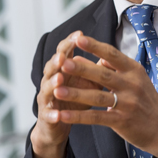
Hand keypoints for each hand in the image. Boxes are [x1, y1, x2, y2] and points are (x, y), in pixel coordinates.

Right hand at [31, 31, 102, 157]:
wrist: (58, 124)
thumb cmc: (75, 98)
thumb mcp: (87, 82)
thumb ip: (95, 69)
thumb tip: (111, 55)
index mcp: (62, 69)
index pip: (64, 51)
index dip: (70, 42)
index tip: (79, 34)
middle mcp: (51, 80)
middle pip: (52, 66)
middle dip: (57, 60)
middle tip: (63, 56)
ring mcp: (47, 97)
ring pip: (47, 88)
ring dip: (52, 83)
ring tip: (59, 79)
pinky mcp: (46, 116)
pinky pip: (48, 114)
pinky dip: (52, 114)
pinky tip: (57, 115)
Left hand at [54, 33, 157, 157]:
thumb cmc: (145, 100)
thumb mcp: (136, 78)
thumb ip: (115, 67)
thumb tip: (95, 55)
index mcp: (133, 70)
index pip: (112, 54)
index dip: (94, 46)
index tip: (78, 39)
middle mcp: (131, 84)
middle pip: (102, 74)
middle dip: (81, 69)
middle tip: (62, 63)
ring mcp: (127, 103)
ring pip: (97, 96)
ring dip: (75, 94)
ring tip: (56, 90)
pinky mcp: (121, 121)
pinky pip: (96, 117)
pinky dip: (78, 116)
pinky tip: (63, 115)